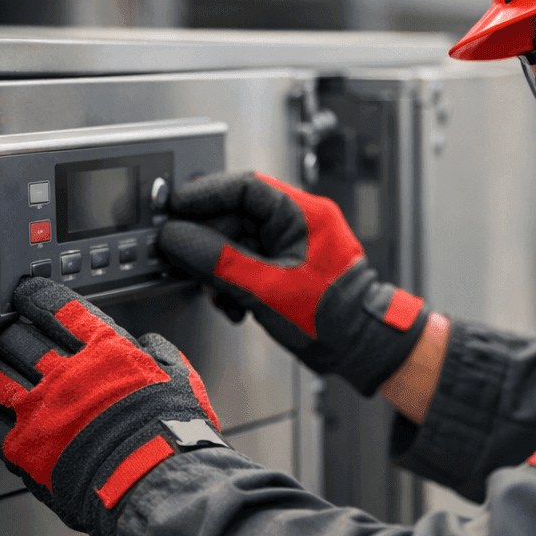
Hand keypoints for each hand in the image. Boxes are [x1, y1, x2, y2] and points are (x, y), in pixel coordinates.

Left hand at [0, 278, 225, 535]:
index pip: (57, 308)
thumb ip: (161, 357)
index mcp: (105, 349)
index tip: (25, 295)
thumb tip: (153, 346)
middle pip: (18, 337)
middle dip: (7, 332)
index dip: (34, 296)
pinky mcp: (22, 446)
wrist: (153, 481)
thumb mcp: (181, 381)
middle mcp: (66, 372)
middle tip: (2, 332)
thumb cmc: (172, 436)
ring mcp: (40, 408)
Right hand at [157, 171, 429, 395]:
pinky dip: (233, 281)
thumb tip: (177, 237)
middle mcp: (300, 222)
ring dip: (220, 268)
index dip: (204, 195)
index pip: (244, 187)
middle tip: (185, 257)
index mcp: (303, 213)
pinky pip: (248, 262)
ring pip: (239, 242)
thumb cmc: (333, 318)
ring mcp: (293, 245)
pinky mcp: (287, 267)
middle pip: (237, 215)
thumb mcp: (265, 289)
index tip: (174, 208)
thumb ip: (218, 261)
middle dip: (209, 241)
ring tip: (218, 293)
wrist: (360, 348)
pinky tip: (233, 305)